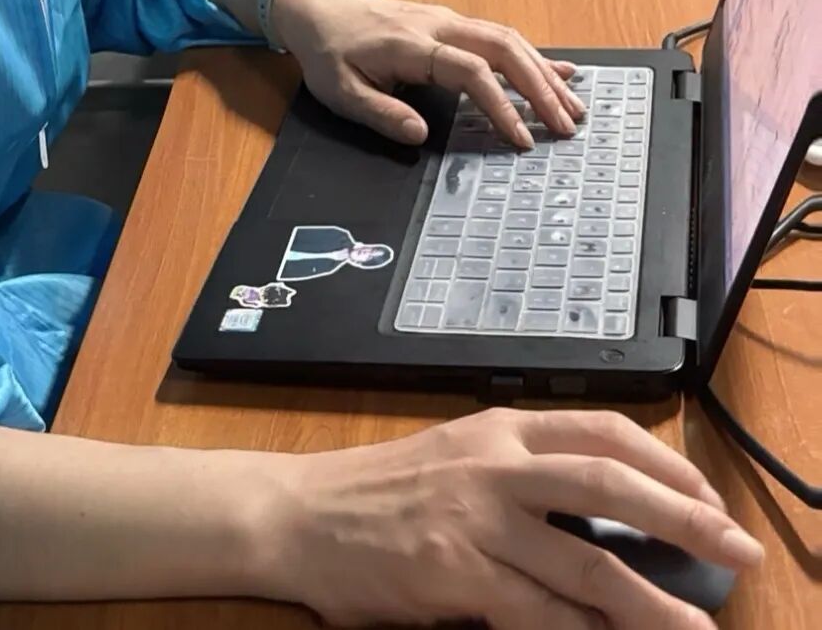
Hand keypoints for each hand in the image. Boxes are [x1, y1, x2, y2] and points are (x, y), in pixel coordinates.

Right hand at [257, 407, 761, 627]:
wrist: (301, 514)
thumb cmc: (379, 491)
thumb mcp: (457, 456)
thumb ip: (520, 472)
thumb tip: (600, 511)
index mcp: (500, 428)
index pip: (601, 429)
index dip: (664, 461)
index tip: (706, 494)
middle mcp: (496, 464)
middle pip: (610, 481)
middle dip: (685, 516)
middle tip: (735, 547)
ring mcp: (478, 518)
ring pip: (586, 558)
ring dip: (650, 602)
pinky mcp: (457, 572)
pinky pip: (536, 609)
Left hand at [270, 0, 584, 148]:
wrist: (320, 11)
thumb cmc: (331, 54)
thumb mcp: (341, 92)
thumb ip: (380, 113)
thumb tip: (419, 134)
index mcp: (413, 45)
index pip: (471, 72)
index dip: (500, 105)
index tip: (522, 138)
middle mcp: (440, 26)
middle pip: (504, 49)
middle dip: (540, 88)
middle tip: (567, 125)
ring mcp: (449, 20)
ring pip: (509, 40)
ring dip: (543, 73)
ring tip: (572, 106)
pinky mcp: (453, 23)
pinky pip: (500, 36)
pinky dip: (533, 55)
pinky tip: (558, 72)